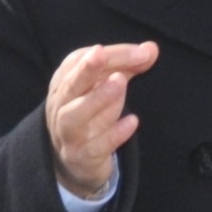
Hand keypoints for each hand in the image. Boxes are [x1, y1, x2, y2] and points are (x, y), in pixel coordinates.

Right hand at [46, 41, 156, 199]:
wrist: (75, 163)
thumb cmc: (92, 115)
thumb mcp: (106, 88)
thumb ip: (127, 68)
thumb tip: (151, 49)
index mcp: (63, 84)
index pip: (79, 62)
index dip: (109, 54)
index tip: (141, 51)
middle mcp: (60, 107)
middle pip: (70, 86)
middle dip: (85, 69)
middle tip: (101, 54)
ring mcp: (67, 134)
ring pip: (75, 116)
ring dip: (97, 98)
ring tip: (120, 82)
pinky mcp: (81, 157)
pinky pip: (95, 146)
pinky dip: (113, 134)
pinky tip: (132, 121)